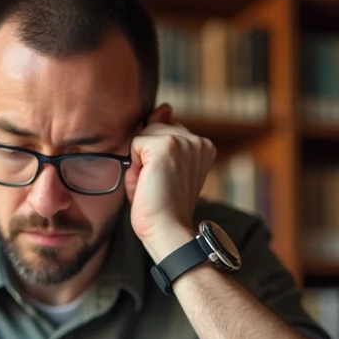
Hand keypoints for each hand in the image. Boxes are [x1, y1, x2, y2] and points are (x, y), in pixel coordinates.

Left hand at [123, 120, 217, 261]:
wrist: (167, 231)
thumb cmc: (162, 207)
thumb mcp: (163, 168)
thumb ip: (162, 137)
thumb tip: (164, 107)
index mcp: (203, 146)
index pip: (165, 132)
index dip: (156, 158)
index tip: (166, 182)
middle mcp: (198, 140)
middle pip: (153, 130)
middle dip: (147, 157)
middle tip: (158, 186)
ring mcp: (184, 141)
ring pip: (144, 135)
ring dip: (140, 161)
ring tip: (153, 185)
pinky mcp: (167, 145)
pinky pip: (135, 144)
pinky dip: (134, 166)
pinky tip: (148, 183)